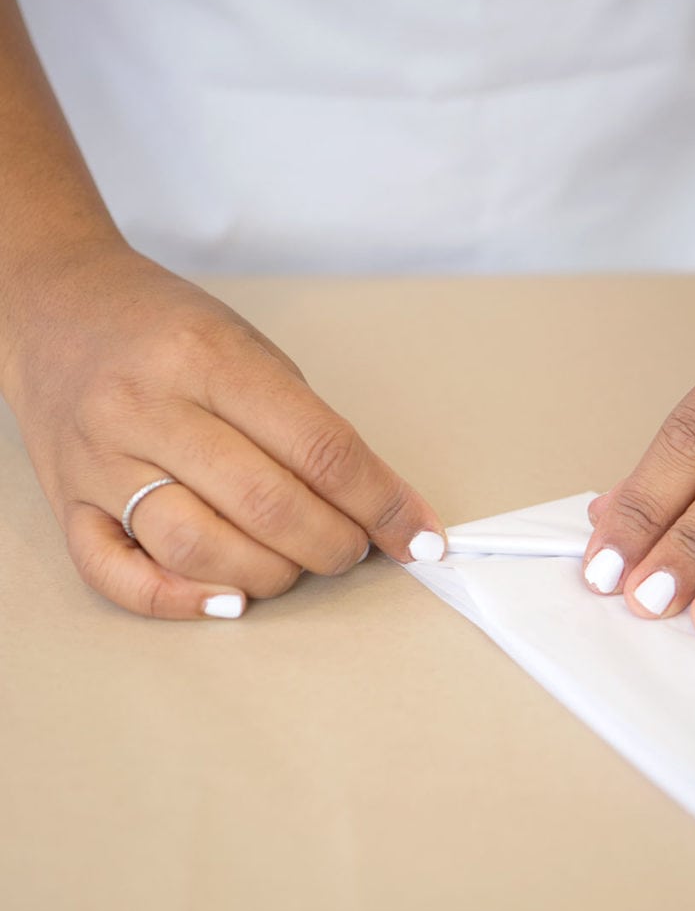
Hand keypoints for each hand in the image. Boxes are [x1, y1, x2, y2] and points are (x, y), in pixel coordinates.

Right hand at [2, 243, 445, 618]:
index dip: (382, 502)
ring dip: (272, 574)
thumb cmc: (168, 332)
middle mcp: (146, 408)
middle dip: (334, 543)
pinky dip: (181, 601)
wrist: (59, 309)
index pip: (318, 447)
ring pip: (198, 548)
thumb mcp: (248, 348)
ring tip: (297, 564)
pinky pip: (119, 576)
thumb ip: (306, 426)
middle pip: (265, 505)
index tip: (419, 535)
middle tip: (354, 547)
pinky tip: (230, 600)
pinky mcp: (68, 505)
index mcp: (206, 358)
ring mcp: (100, 461)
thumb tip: (381, 508)